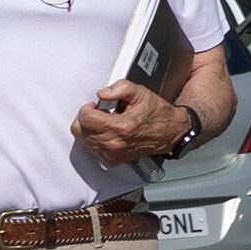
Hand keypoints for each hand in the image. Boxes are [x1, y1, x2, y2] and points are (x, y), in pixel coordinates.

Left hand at [74, 81, 188, 165]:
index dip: (87, 108)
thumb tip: (102, 94)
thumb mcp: (141, 93)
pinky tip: (107, 132)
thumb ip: (120, 88)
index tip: (94, 105)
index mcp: (120, 127)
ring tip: (106, 122)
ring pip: (83, 140)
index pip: (85, 119)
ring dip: (90, 129)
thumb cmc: (157, 114)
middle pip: (80, 130)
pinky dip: (94, 139)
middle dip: (86, 118)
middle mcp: (114, 144)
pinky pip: (91, 149)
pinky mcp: (111, 160)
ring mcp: (112, 154)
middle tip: (100, 112)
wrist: (170, 133)